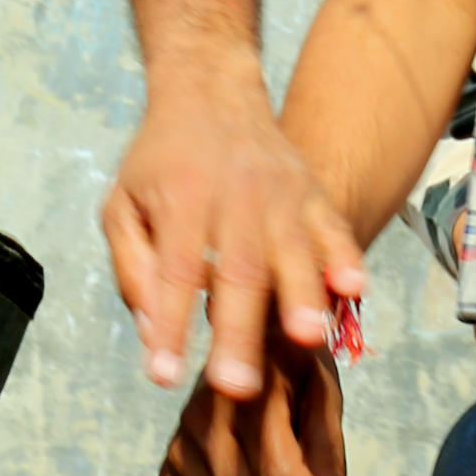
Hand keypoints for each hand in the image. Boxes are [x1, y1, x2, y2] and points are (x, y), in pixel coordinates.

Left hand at [102, 68, 367, 407]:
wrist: (210, 87)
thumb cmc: (159, 161)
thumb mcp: (121, 205)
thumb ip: (133, 269)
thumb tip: (153, 335)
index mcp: (180, 198)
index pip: (175, 269)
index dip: (171, 323)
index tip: (164, 377)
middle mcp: (234, 194)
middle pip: (239, 268)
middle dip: (239, 330)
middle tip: (238, 387)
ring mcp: (280, 190)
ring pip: (294, 248)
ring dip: (302, 295)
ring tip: (308, 339)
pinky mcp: (310, 188)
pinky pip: (332, 224)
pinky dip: (345, 256)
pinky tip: (354, 289)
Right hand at [158, 335, 358, 475]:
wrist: (241, 338)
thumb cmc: (292, 365)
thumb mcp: (323, 390)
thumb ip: (330, 453)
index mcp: (249, 387)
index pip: (283, 475)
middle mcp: (204, 415)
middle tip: (304, 474)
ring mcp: (180, 443)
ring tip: (275, 475)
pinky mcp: (168, 469)